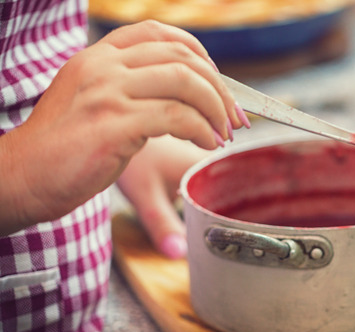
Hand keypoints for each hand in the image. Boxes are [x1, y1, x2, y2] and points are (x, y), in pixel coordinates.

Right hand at [0, 20, 248, 234]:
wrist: (23, 177)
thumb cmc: (64, 149)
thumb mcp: (94, 102)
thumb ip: (132, 90)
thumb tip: (187, 96)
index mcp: (98, 56)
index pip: (160, 33)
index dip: (200, 55)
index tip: (218, 83)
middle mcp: (103, 67)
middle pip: (183, 57)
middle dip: (220, 88)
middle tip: (234, 118)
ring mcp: (108, 93)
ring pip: (186, 82)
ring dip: (216, 109)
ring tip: (223, 134)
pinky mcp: (114, 124)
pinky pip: (177, 117)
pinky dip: (202, 130)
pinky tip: (206, 144)